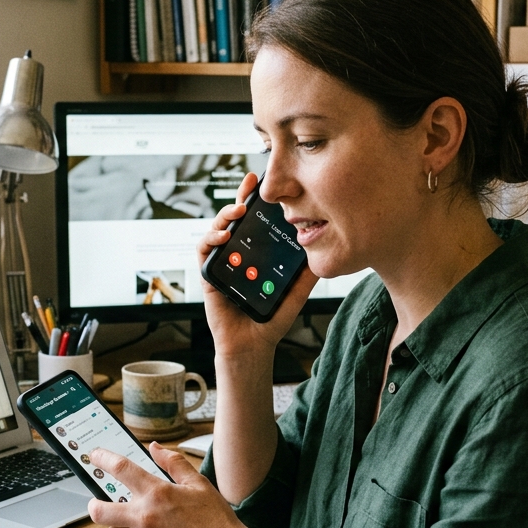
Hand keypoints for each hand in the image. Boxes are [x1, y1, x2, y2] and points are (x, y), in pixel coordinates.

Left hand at [86, 443, 257, 527]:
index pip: (120, 469)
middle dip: (94, 505)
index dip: (102, 459)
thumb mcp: (199, 484)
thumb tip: (154, 448)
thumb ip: (174, 463)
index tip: (94, 456)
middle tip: (98, 503)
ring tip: (137, 526)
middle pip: (98, 511)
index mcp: (158, 493)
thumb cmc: (216, 520)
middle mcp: (145, 518)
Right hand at [196, 172, 318, 360]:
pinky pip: (204, 250)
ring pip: (218, 228)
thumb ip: (306, 273)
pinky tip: (224, 235)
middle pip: (236, 219)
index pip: (257, 222)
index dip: (259, 201)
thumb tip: (324, 250)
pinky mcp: (209, 274)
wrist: (254, 345)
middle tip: (250, 183)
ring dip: (226, 215)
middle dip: (241, 196)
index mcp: (257, 253)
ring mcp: (223, 262)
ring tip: (238, 210)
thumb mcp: (295, 292)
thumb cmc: (271, 319)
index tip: (265, 183)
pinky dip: (211, 238)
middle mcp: (238, 254)